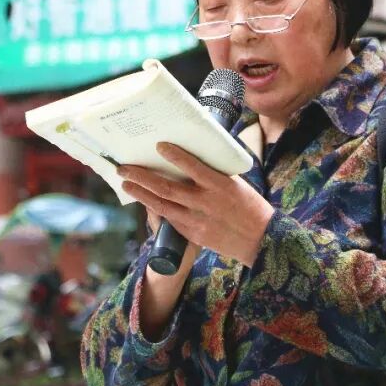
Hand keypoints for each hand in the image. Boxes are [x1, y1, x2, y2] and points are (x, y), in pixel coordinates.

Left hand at [118, 142, 273, 266]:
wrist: (260, 239)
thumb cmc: (250, 206)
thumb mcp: (236, 184)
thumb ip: (214, 174)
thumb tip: (193, 159)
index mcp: (220, 185)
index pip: (194, 167)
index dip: (175, 156)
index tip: (159, 146)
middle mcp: (206, 202)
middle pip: (167, 188)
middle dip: (142, 177)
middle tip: (124, 168)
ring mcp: (197, 221)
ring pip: (162, 206)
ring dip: (141, 194)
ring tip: (126, 184)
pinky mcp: (194, 234)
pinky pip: (170, 219)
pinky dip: (156, 209)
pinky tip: (146, 201)